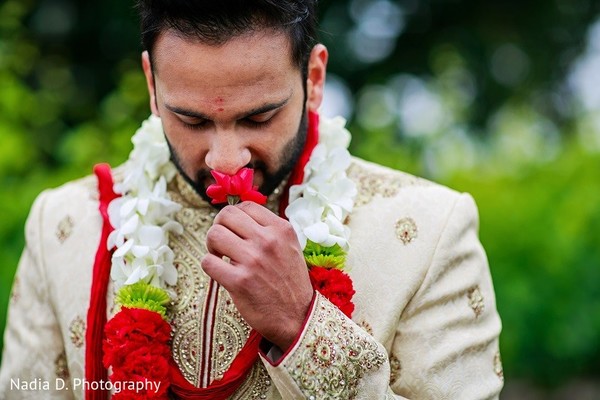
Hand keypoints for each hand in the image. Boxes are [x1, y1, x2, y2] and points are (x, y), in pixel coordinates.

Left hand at [201, 201, 313, 350]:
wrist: (297, 316)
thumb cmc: (290, 282)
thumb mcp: (289, 247)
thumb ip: (268, 230)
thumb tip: (238, 217)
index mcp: (281, 229)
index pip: (246, 205)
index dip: (233, 216)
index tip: (232, 229)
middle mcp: (268, 240)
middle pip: (226, 215)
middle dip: (219, 227)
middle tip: (222, 242)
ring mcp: (253, 260)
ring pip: (214, 234)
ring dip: (212, 246)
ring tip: (220, 256)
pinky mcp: (239, 281)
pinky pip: (208, 262)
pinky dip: (209, 265)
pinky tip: (220, 272)